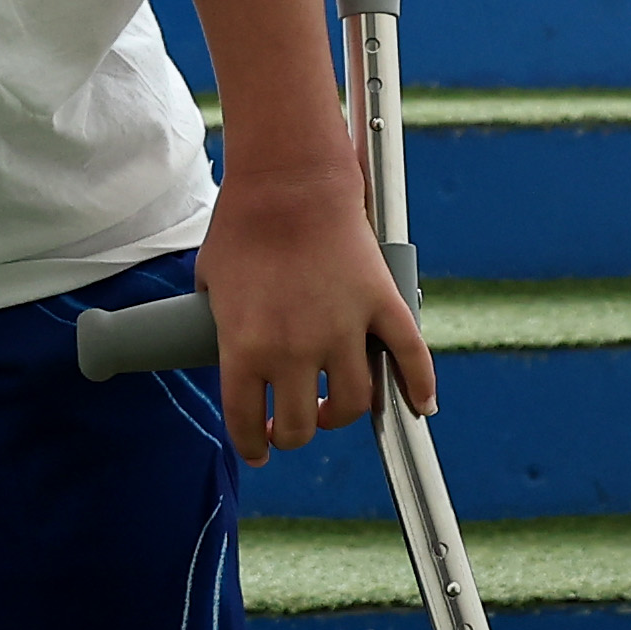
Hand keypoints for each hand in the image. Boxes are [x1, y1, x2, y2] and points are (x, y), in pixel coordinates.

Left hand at [192, 157, 431, 463]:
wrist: (288, 180)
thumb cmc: (243, 224)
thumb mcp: (210, 281)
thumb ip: (220, 323)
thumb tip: (224, 342)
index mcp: (245, 348)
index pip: (247, 422)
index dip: (253, 444)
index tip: (259, 449)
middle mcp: (294, 349)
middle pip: (302, 424)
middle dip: (295, 433)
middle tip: (293, 426)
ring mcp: (343, 328)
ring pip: (356, 401)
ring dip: (343, 415)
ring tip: (334, 409)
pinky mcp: (380, 304)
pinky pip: (409, 357)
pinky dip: (420, 386)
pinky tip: (419, 406)